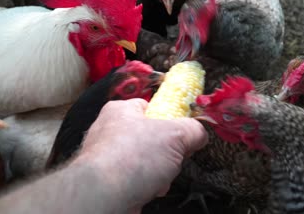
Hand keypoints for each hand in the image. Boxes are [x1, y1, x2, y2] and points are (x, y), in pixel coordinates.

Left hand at [72, 99, 207, 211]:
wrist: (103, 196)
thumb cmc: (132, 157)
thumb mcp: (175, 135)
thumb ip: (192, 130)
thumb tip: (200, 133)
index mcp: (121, 111)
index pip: (150, 107)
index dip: (170, 119)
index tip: (182, 132)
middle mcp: (109, 131)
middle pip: (150, 137)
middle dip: (167, 152)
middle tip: (173, 158)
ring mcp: (106, 158)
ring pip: (144, 162)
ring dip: (159, 172)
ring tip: (159, 178)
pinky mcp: (106, 181)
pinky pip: (134, 180)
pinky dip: (145, 187)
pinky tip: (149, 190)